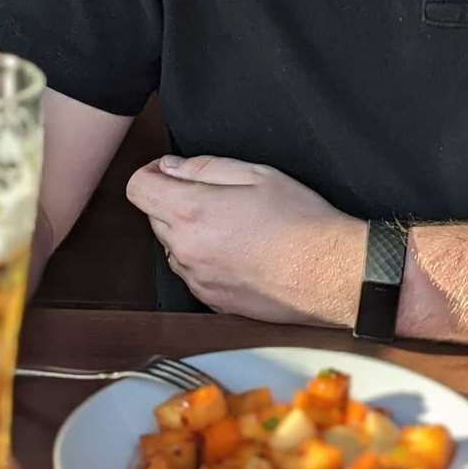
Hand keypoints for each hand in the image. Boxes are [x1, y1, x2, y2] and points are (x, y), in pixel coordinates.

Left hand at [126, 155, 366, 325]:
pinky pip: (193, 272)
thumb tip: (172, 167)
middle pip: (154, 217)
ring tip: (235, 226)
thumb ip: (206, 167)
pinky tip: (241, 251)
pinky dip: (206, 258)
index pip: (138, 189)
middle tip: (218, 195)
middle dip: (175, 201)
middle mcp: (186, 249)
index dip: (150, 173)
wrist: (329, 273)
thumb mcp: (258, 174)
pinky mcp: (212, 301)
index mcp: (192, 211)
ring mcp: (197, 279)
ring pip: (173, 247)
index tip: (170, 172)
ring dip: (190, 232)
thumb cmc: (301, 221)